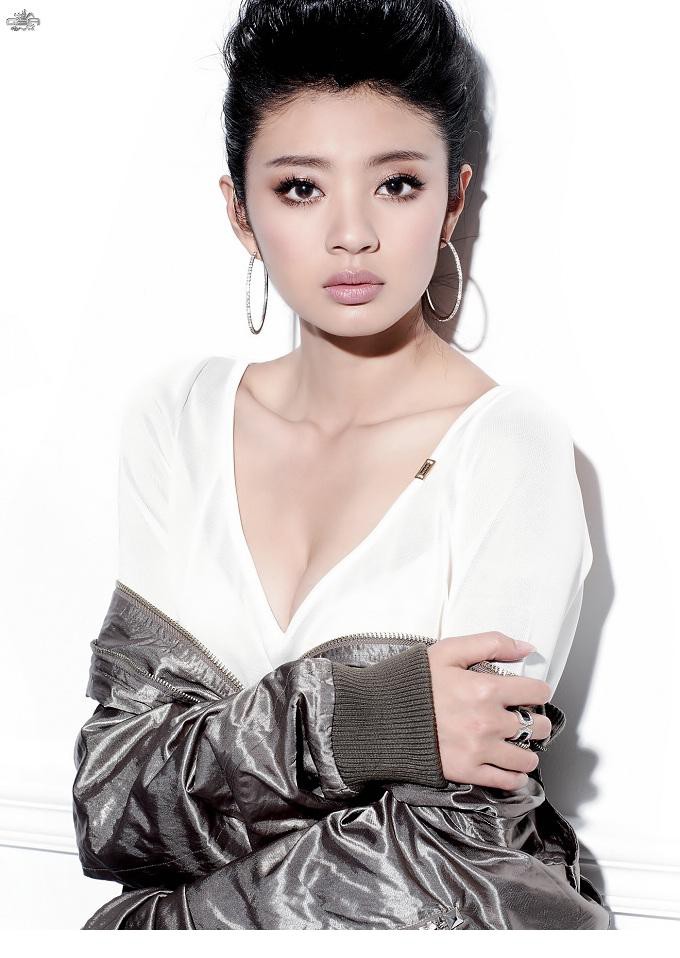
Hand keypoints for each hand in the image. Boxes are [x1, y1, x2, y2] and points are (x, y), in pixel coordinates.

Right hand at [427, 631, 552, 789]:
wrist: (381, 715)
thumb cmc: (413, 681)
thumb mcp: (449, 650)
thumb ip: (491, 643)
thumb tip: (527, 648)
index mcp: (486, 688)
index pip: (537, 692)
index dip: (537, 691)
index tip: (530, 694)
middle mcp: (488, 721)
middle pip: (538, 727)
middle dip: (536, 722)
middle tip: (524, 719)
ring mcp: (479, 749)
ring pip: (527, 758)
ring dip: (527, 751)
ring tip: (516, 744)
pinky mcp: (467, 771)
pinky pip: (507, 781)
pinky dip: (514, 776)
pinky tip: (509, 766)